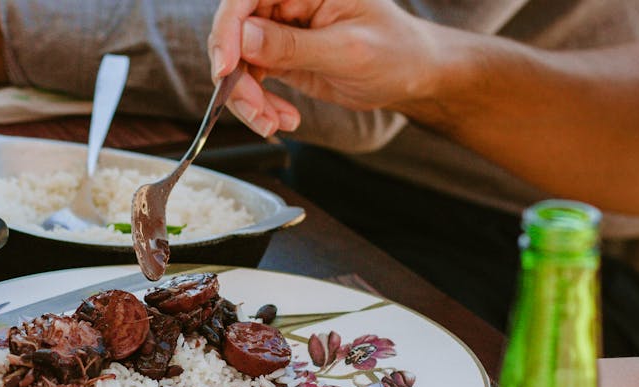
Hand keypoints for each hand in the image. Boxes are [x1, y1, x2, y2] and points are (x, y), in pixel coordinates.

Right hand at [208, 0, 443, 134]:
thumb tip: (243, 39)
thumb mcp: (347, 50)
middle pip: (234, 34)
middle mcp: (287, 3)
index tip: (226, 68)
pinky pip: (250, 81)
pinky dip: (260, 106)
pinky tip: (282, 119)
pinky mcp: (278, 56)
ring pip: (237, 63)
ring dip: (248, 100)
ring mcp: (279, 31)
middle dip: (237, 79)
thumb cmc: (395, 52)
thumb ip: (293, 45)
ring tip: (273, 124)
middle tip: (257, 112)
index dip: (228, 30)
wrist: (412, 74)